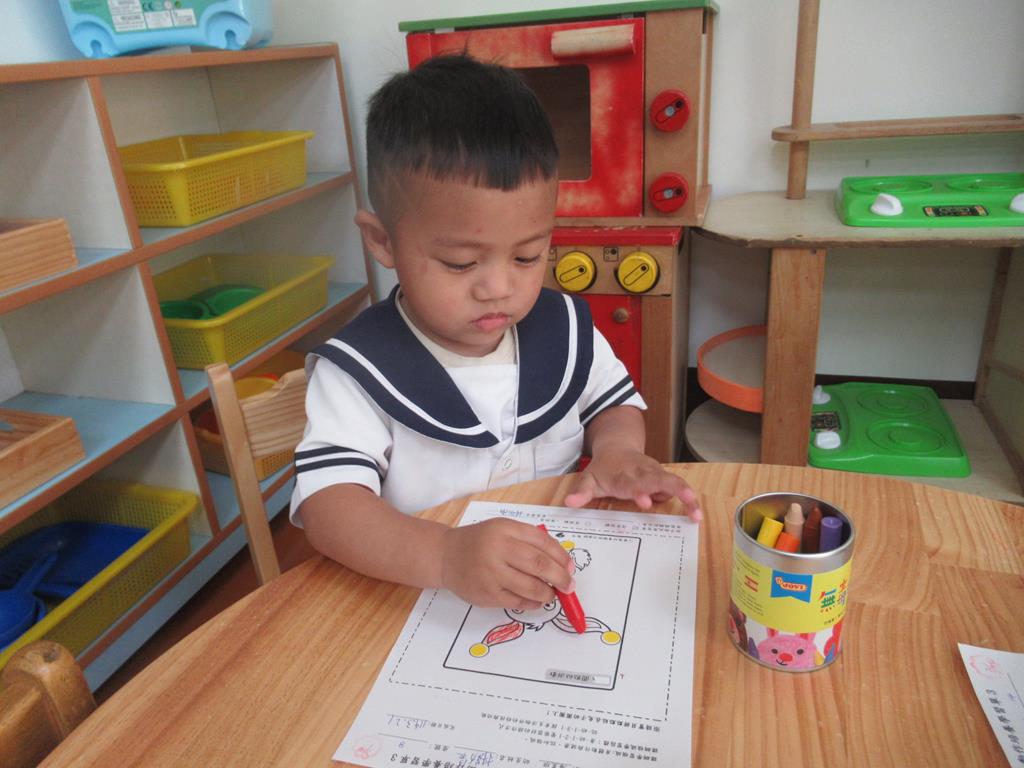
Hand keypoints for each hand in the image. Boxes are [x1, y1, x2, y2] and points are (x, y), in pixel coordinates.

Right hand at [439, 518, 574, 608]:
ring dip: (548, 593)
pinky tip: (535, 600)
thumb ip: (530, 542)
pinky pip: (517, 602)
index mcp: (505, 529)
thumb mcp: (503, 530)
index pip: (543, 542)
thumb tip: (562, 564)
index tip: (570, 567)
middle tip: (569, 585)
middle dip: (560, 577)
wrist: (446, 555)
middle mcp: (498, 549)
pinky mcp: (486, 594)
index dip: (561, 557)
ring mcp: (491, 573)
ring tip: (551, 594)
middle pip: (540, 565)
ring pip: (531, 587)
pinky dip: (532, 603)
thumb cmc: (481, 542)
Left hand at [564, 447, 702, 519]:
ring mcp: (655, 473)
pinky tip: (696, 514)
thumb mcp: (589, 479)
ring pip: (674, 481)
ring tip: (696, 513)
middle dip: (673, 489)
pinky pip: (678, 486)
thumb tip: (570, 503)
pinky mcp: (664, 477)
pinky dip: (689, 498)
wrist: (617, 447)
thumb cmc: (604, 469)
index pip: (632, 483)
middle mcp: (642, 472)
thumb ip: (582, 492)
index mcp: (623, 475)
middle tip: (688, 501)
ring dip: (686, 494)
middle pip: (659, 479)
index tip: (644, 503)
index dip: (640, 491)